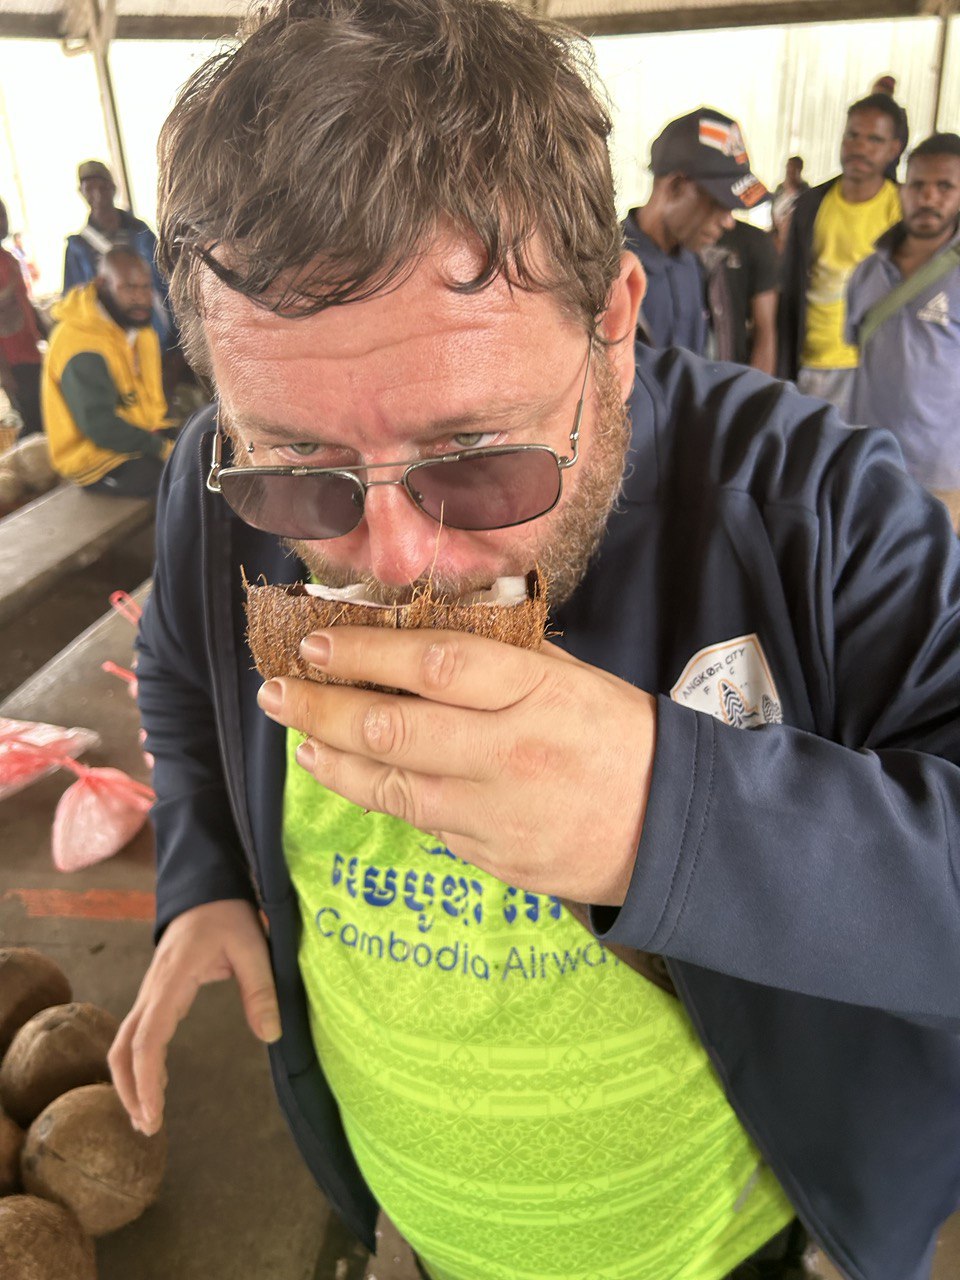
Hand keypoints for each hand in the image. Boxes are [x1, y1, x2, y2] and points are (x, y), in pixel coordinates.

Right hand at [108, 899, 280, 1136]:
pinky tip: (154, 1087)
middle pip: (123, 1047)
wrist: (207, 890)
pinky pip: (137, 1033)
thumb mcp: (254, 947)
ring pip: (123, 1042)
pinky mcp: (157, 994)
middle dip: (130, 1090)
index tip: (154, 1113)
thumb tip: (270, 1036)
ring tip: (148, 1118)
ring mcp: (151, 992)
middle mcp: (153, 989)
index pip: (148, 1038)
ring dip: (129, 1080)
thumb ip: (261, 989)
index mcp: (173, 980)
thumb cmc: (229, 916)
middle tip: (149, 1127)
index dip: (146, 1079)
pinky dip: (138, 1064)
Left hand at [257, 629, 656, 905]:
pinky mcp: (492, 857)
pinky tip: (346, 774)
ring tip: (297, 734)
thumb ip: (498, 659)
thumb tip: (414, 638)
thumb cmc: (620, 736)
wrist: (672, 827)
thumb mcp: (570, 678)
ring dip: (331, 756)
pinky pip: (421, 822)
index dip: (365, 650)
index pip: (434, 663)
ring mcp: (497, 812)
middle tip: (277, 689)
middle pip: (393, 726)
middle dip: (321, 705)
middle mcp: (509, 751)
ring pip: (391, 784)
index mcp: (535, 691)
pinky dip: (375, 795)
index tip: (315, 642)